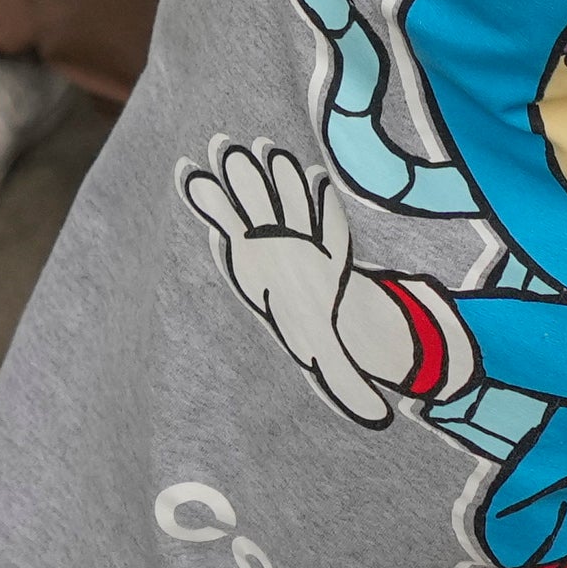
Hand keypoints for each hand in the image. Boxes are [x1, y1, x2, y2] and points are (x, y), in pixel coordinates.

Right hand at [179, 142, 412, 423]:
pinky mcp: (239, 236)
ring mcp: (265, 232)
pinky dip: (206, 197)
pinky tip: (186, 175)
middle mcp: (291, 241)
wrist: (299, 298)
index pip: (325, 230)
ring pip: (257, 197)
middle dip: (270, 184)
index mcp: (319, 262)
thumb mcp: (330, 359)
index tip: (314, 180)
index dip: (319, 205)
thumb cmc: (313, 326)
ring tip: (224, 149)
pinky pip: (222, 211)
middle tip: (257, 156)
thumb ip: (349, 387)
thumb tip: (380, 418)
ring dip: (242, 177)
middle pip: (285, 205)